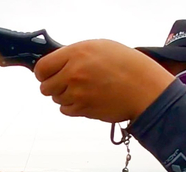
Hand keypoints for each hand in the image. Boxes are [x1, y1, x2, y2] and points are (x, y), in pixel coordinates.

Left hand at [34, 39, 174, 122]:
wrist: (143, 89)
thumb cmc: (127, 66)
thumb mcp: (100, 47)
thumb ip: (75, 55)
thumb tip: (58, 64)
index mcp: (76, 53)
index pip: (42, 68)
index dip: (43, 73)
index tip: (47, 75)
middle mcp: (73, 73)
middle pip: (45, 87)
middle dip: (53, 86)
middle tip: (67, 84)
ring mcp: (77, 93)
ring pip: (57, 99)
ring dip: (66, 96)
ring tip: (84, 90)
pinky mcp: (83, 110)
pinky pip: (66, 110)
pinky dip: (73, 107)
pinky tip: (87, 100)